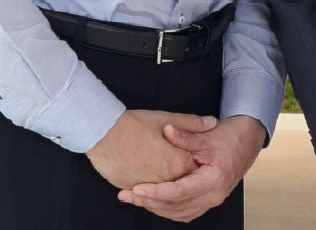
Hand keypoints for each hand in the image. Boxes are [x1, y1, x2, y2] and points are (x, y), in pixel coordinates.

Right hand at [86, 109, 215, 188]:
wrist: (104, 133)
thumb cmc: (134, 124)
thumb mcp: (166, 118)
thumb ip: (192, 123)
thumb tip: (211, 123)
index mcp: (177, 163)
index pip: (195, 170)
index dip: (196, 162)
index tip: (195, 156)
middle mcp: (165, 179)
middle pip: (181, 183)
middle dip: (183, 177)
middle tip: (179, 164)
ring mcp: (148, 187)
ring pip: (163, 193)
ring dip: (166, 188)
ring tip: (165, 175)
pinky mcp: (132, 190)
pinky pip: (146, 196)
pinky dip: (150, 192)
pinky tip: (150, 184)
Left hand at [118, 115, 266, 221]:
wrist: (246, 141)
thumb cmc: (229, 136)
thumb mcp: (206, 134)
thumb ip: (185, 136)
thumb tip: (166, 130)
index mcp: (213, 180)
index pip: (179, 192)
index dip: (156, 192)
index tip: (137, 189)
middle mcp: (213, 195)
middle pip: (176, 207)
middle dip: (150, 202)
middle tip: (128, 195)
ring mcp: (211, 200)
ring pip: (178, 213)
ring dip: (156, 207)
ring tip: (135, 198)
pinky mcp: (207, 200)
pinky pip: (184, 211)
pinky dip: (167, 208)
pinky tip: (153, 201)